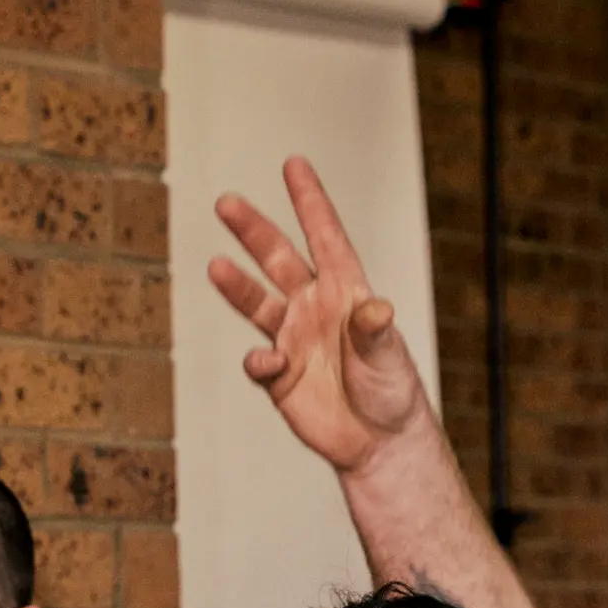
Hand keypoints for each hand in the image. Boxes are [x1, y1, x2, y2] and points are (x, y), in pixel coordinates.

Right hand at [209, 155, 427, 477]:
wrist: (378, 443)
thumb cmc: (391, 392)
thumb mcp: (388, 358)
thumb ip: (375, 332)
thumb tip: (376, 309)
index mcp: (345, 291)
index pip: (325, 238)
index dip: (310, 202)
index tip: (293, 165)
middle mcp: (314, 307)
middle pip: (278, 260)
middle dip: (253, 231)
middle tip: (226, 202)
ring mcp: (294, 339)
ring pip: (257, 303)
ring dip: (237, 286)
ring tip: (216, 267)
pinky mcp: (280, 376)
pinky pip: (259, 362)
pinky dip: (259, 361)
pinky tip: (268, 364)